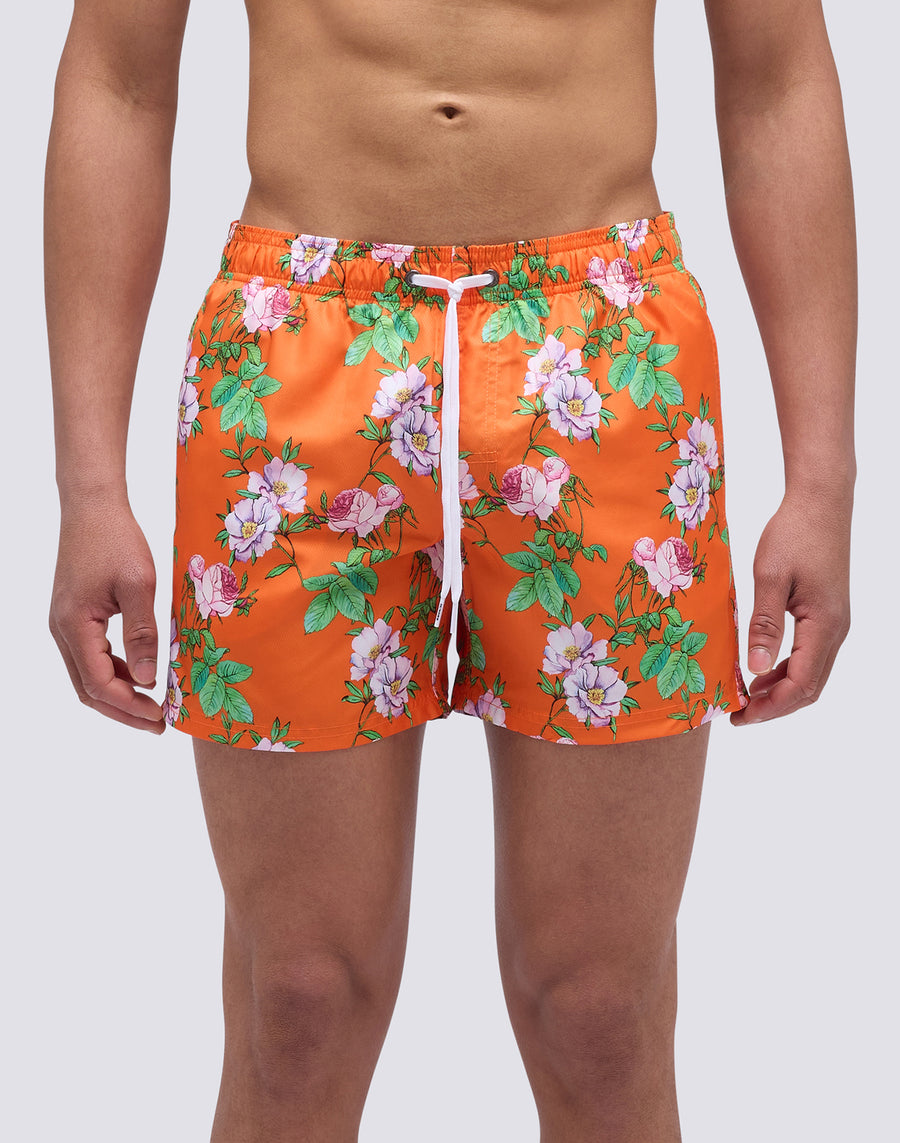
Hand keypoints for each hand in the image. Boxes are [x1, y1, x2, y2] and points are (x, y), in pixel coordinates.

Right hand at [49, 500, 165, 733]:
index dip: (130, 706)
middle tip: (159, 724)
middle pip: (89, 689)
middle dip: (123, 711)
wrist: (93, 507)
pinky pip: (92, 656)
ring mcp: (66, 624)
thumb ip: (142, 633)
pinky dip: (116, 672)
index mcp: (75, 625)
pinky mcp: (75, 617)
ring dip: (120, 694)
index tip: (161, 716)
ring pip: (88, 675)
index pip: (99, 684)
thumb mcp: (138, 585)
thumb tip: (149, 681)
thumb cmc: (116, 540)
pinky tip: (142, 675)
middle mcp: (63, 630)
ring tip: (155, 705)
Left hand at [731, 491, 851, 725]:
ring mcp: (833, 623)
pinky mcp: (826, 614)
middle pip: (809, 686)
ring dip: (780, 690)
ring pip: (810, 673)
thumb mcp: (771, 578)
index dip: (770, 707)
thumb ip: (764, 624)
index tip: (739, 715)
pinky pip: (808, 654)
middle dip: (774, 706)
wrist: (820, 502)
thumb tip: (754, 669)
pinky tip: (759, 669)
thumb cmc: (793, 534)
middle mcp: (835, 630)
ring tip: (744, 696)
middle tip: (738, 714)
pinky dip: (785, 669)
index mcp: (824, 626)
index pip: (801, 684)